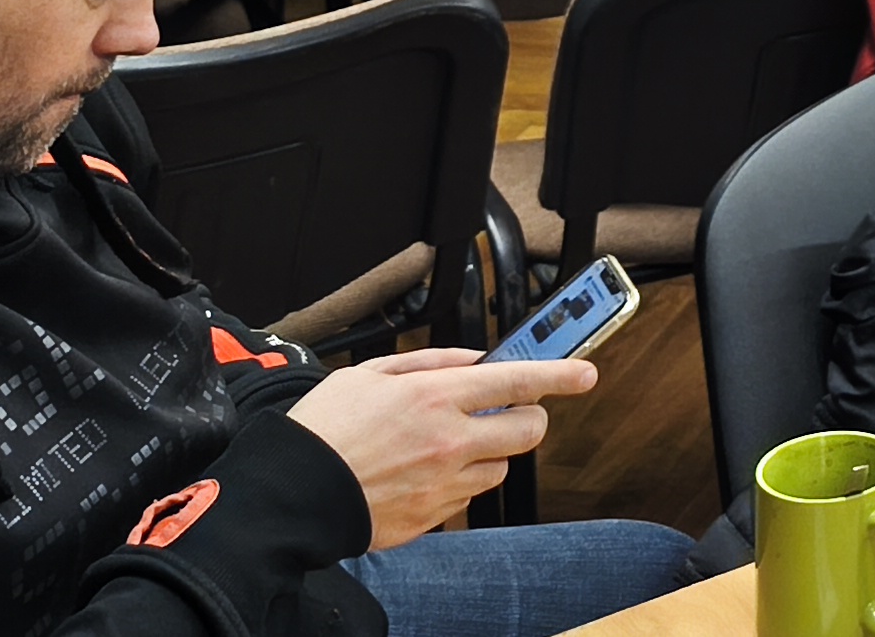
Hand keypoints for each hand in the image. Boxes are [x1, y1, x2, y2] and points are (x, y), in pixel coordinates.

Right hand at [287, 348, 593, 550]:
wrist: (290, 496)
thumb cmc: (322, 431)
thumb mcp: (370, 373)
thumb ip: (430, 361)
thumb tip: (472, 358)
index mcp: (435, 397)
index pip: (519, 380)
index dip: (561, 374)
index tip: (584, 373)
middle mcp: (448, 441)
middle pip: (527, 430)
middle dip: (526, 417)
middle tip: (507, 411)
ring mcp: (442, 484)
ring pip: (499, 467)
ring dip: (488, 453)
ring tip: (446, 444)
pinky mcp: (431, 518)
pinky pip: (467, 499)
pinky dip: (458, 483)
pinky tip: (424, 472)